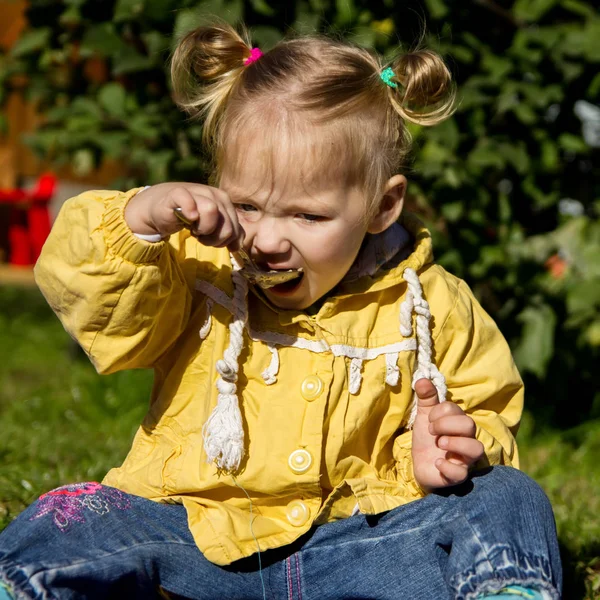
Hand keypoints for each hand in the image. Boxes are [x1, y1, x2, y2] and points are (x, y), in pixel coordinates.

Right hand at [124, 182, 243, 249]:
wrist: (161, 207)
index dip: (224, 241)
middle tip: (201, 236)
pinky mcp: (178, 193)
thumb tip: (236, 247)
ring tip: (193, 228)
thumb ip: (228, 232)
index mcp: (224, 201)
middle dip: (214, 239)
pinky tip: (187, 218)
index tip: (211, 240)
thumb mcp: (213, 226)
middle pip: (226, 225)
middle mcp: (213, 194)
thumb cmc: (190, 217)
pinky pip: (189, 200)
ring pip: (212, 211)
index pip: (235, 229)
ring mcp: (196, 191)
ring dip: (202, 229)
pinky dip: (189, 211)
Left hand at [411, 378, 483, 490]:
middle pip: (470, 425)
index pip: (457, 411)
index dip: (441, 411)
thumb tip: (422, 379)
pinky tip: (437, 462)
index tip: (428, 419)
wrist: (420, 465)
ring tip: (439, 443)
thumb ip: (426, 398)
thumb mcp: (424, 416)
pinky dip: (448, 466)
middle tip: (432, 430)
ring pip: (476, 449)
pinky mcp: (456, 477)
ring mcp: (463, 458)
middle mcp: (465, 439)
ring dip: (455, 443)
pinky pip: (461, 474)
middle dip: (447, 424)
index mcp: (458, 423)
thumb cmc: (427, 439)